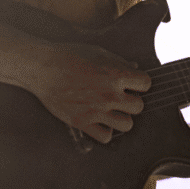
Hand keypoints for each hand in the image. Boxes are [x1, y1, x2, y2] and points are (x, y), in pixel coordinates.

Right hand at [32, 42, 151, 143]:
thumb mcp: (98, 52)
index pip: (146, 83)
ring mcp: (97, 110)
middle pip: (139, 106)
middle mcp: (110, 94)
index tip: (132, 83)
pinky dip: (105, 131)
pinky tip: (99, 121)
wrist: (43, 68)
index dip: (140, 83)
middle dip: (132, 101)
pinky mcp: (83, 122)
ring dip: (122, 117)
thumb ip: (119, 61)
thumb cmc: (69, 56)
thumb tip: (135, 67)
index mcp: (116, 74)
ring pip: (127, 125)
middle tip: (120, 97)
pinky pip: (106, 136)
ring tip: (112, 111)